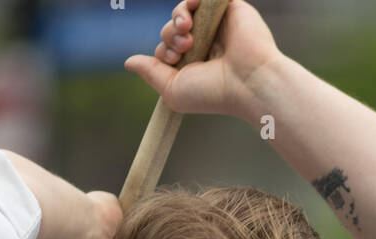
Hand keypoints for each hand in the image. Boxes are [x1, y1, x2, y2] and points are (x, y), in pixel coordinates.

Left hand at [123, 0, 282, 120]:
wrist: (247, 82)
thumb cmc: (213, 92)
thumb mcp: (173, 90)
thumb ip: (150, 74)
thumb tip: (128, 62)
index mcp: (194, 65)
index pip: (167, 48)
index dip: (164, 50)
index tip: (174, 59)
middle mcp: (206, 45)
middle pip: (172, 28)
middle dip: (169, 34)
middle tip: (183, 46)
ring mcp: (217, 26)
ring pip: (185, 11)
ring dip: (178, 17)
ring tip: (186, 29)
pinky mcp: (230, 9)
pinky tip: (192, 5)